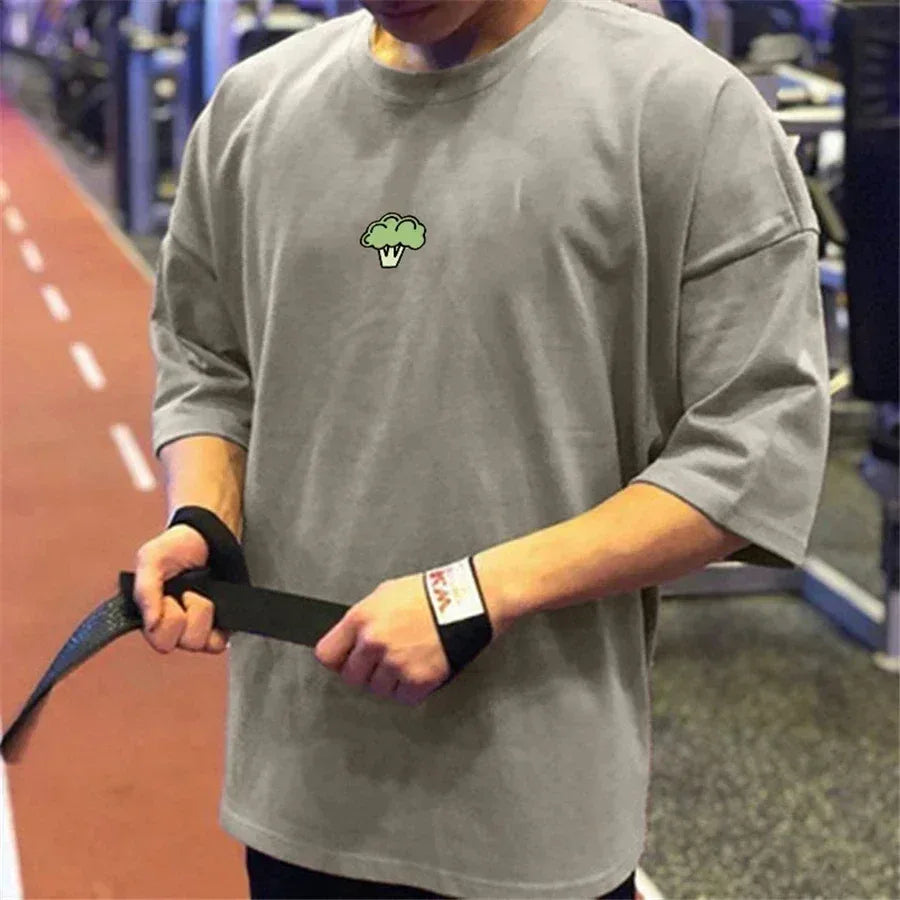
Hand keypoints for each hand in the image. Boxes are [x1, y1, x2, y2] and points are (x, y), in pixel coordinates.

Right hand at [132, 525, 230, 654]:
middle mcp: (174, 627)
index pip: (157, 640)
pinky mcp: (220, 627)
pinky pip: (218, 643)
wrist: (210, 537)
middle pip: (175, 644)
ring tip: (200, 593)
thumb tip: (150, 624)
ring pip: (197, 644)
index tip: (168, 598)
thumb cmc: (176, 548)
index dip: (164, 621)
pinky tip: (215, 603)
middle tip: (185, 594)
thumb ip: (145, 590)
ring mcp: (197, 628)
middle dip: (181, 617)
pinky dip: (218, 624)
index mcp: (152, 616)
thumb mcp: (151, 559)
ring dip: (201, 614)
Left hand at [314, 574, 449, 706]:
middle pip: (352, 677)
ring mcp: (395, 663)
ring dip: (389, 680)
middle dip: (365, 670)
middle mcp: (374, 642)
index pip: (327, 655)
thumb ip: (362, 620)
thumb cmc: (429, 593)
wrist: (465, 599)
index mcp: (361, 618)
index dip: (339, 659)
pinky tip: (418, 669)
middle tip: (384, 659)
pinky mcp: (417, 679)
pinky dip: (411, 689)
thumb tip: (349, 639)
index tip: (346, 660)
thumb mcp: (384, 594)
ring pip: (377, 689)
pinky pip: (403, 697)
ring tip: (406, 659)